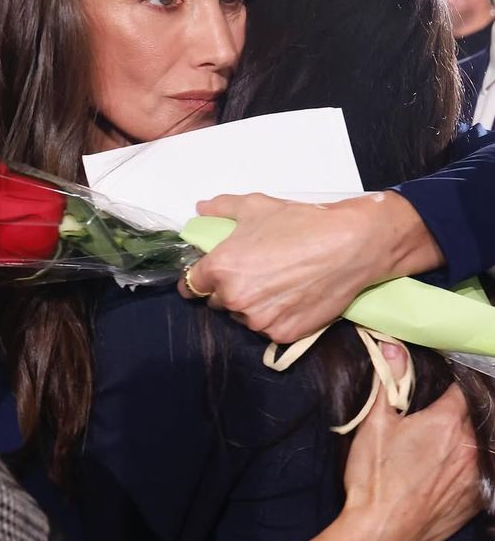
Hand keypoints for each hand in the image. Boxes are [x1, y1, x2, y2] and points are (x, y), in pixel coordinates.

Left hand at [178, 191, 442, 342]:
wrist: (350, 245)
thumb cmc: (301, 223)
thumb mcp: (255, 206)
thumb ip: (221, 208)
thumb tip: (201, 208)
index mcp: (220, 268)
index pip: (191, 285)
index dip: (199, 279)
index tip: (208, 276)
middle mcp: (234, 298)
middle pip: (217, 301)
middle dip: (229, 289)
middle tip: (253, 272)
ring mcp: (258, 320)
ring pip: (243, 317)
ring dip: (251, 305)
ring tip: (276, 283)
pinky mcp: (282, 334)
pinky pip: (268, 328)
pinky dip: (274, 316)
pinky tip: (291, 297)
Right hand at [298, 344, 480, 540]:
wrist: (381, 533)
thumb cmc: (374, 476)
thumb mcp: (374, 423)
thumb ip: (387, 381)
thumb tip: (393, 347)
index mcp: (447, 423)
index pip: (462, 387)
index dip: (450, 380)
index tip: (437, 381)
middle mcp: (471, 447)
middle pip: (473, 415)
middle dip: (456, 409)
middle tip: (432, 412)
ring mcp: (476, 476)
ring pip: (479, 444)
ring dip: (463, 438)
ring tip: (437, 442)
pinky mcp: (476, 501)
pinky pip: (479, 472)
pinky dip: (467, 464)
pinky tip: (443, 467)